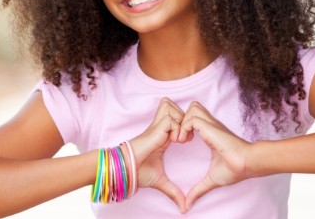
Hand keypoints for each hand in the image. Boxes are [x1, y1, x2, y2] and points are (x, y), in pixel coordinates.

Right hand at [129, 97, 186, 211]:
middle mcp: (160, 128)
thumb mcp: (160, 181)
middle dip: (184, 117)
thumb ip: (174, 192)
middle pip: (174, 106)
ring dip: (180, 120)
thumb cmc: (139, 172)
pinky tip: (175, 141)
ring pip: (171, 107)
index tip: (188, 141)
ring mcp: (157, 126)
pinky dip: (176, 127)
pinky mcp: (155, 128)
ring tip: (181, 138)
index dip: (185, 124)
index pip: (176, 117)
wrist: (126, 169)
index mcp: (163, 136)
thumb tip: (184, 208)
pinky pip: (170, 119)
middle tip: (186, 136)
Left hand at [178, 101, 251, 209]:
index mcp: (210, 134)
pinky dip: (184, 127)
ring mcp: (210, 124)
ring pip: (191, 108)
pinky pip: (191, 118)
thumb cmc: (234, 170)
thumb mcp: (211, 179)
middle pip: (192, 108)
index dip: (184, 126)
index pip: (194, 118)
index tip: (180, 142)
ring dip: (182, 122)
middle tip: (179, 138)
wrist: (246, 164)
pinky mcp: (210, 126)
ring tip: (180, 139)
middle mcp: (210, 126)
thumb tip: (187, 205)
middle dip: (182, 119)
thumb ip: (198, 189)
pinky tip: (184, 141)